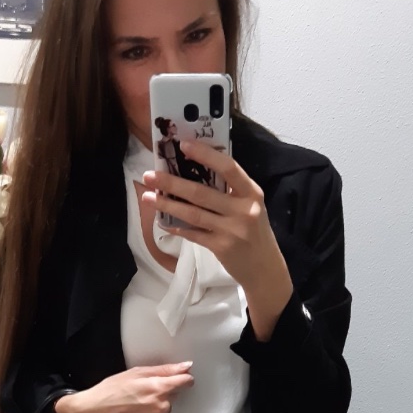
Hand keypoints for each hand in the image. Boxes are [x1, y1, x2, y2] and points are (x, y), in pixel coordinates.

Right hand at [54, 363, 194, 412]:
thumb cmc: (111, 390)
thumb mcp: (136, 373)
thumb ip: (164, 370)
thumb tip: (185, 367)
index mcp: (159, 388)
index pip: (186, 381)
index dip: (183, 377)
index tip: (178, 376)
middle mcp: (162, 405)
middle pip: (174, 393)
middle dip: (164, 389)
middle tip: (143, 389)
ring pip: (167, 406)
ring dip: (158, 402)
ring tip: (137, 401)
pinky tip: (138, 411)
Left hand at [141, 140, 290, 298]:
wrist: (265, 268)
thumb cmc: (254, 231)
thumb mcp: (250, 206)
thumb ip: (230, 191)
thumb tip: (194, 170)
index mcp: (251, 192)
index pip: (228, 167)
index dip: (205, 154)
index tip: (183, 145)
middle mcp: (243, 209)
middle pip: (201, 192)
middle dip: (172, 183)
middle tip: (149, 175)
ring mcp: (232, 230)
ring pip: (193, 214)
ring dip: (167, 205)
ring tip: (147, 197)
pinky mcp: (221, 247)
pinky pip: (193, 234)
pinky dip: (177, 227)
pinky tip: (162, 222)